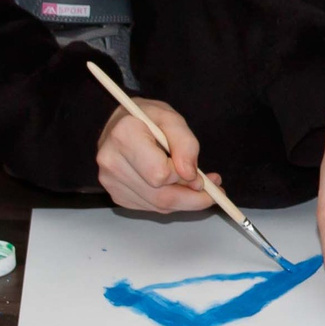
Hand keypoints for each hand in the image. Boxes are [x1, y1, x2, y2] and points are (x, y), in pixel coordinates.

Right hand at [96, 99, 221, 214]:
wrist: (122, 123)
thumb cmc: (147, 118)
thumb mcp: (172, 118)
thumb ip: (185, 144)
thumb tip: (190, 176)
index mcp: (124, 136)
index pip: (160, 173)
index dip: (184, 176)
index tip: (199, 172)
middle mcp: (111, 162)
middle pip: (160, 197)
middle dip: (193, 198)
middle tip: (214, 191)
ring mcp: (111, 181)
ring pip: (157, 206)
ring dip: (184, 200)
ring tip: (196, 185)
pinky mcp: (116, 194)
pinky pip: (150, 207)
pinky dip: (168, 201)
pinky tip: (173, 186)